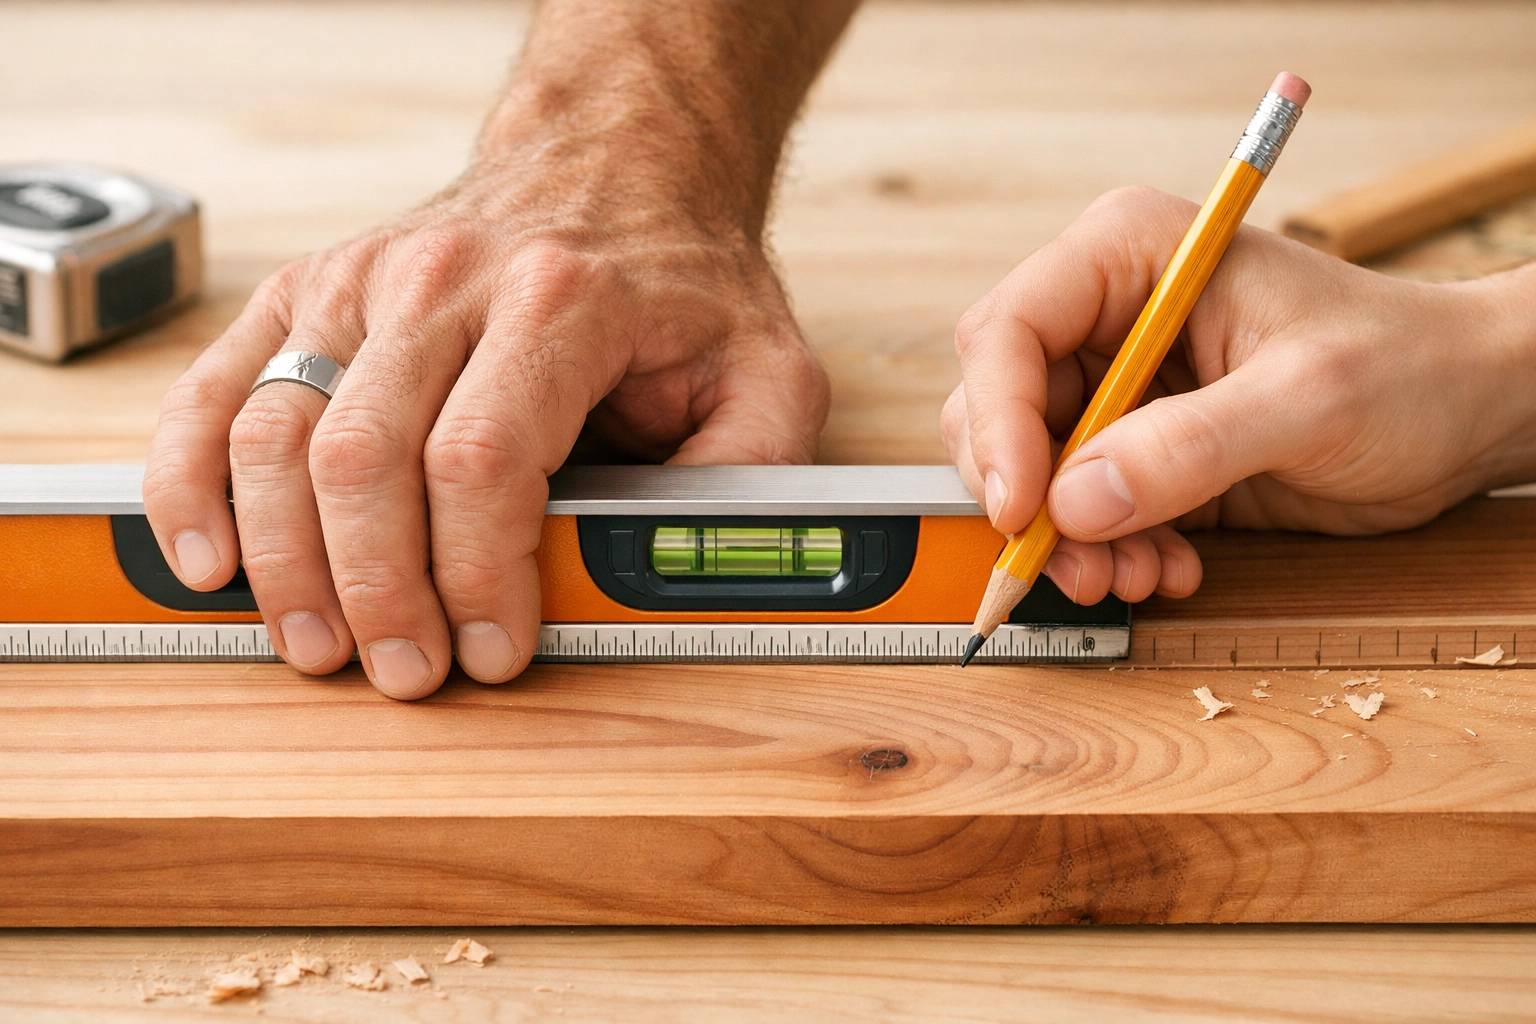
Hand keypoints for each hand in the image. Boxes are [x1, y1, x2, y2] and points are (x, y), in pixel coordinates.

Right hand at [141, 0, 859, 698]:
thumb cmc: (679, 280)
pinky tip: (213, 559)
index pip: (485, 458)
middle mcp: (443, 282)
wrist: (614, 166)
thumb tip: (701, 569)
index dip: (477, 575)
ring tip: (322, 645)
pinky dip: (195, 484)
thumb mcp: (768, 368)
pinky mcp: (307, 294)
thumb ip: (750, 470)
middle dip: (380, 591)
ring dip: (288, 561)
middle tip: (406, 670)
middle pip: (367, 459)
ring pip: (277, 435)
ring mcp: (360, 283)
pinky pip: (214, 392)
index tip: (496, 649)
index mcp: (559, 300)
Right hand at [943, 185, 1535, 604]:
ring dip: (1068, 539)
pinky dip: (1109, 550)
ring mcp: (1119, 385)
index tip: (1023, 507)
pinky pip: (1079, 508)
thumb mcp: (1307, 399)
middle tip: (1077, 562)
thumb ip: (1189, 447)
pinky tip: (1169, 565)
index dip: (997, 422)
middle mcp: (1108, 316)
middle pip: (998, 407)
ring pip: (1030, 469)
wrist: (1468, 409)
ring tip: (1138, 575)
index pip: (1008, 332)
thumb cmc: (1410, 366)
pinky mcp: (1138, 447)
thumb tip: (1076, 500)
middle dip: (1028, 496)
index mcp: (1132, 258)